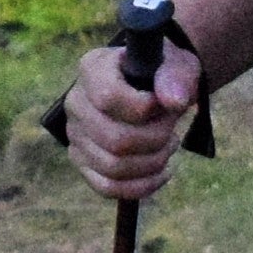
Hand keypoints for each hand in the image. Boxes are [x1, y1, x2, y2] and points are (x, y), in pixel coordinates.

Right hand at [59, 43, 194, 203]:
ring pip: (113, 167)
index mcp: (92, 68)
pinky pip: (108, 188)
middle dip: (156, 139)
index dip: (145, 108)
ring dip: (153, 162)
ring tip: (168, 144)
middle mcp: (76, 102)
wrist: (151, 88)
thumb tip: (174, 101)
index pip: (108, 96)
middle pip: (115, 139)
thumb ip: (176, 76)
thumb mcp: (176, 64)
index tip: (165, 104)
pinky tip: (161, 171)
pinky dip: (142, 185)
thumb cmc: (162, 74)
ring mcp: (75, 134)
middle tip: (172, 126)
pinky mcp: (82, 161)